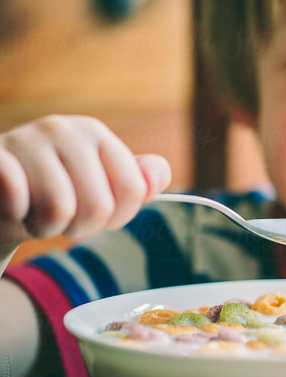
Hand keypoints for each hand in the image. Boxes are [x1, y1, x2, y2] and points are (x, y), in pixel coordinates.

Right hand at [0, 115, 170, 254]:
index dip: (117, 217)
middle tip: (60, 218)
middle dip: (80, 227)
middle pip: (99, 206)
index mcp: (95, 134)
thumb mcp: (99, 188)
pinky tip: (13, 208)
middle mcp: (62, 128)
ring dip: (46, 228)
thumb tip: (159, 176)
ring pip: (59, 209)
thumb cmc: (51, 195)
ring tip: (35, 214)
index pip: (133, 190)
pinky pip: (16, 193)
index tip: (97, 215)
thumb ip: (136, 183)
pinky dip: (17, 215)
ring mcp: (24, 139)